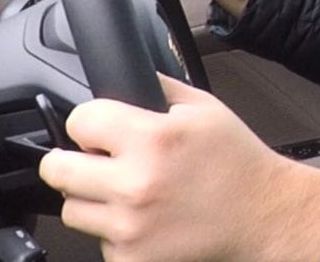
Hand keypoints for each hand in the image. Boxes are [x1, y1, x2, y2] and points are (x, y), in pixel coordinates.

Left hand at [39, 75, 319, 261]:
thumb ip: (158, 88)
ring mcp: (131, 228)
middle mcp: (136, 185)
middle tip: (93, 159)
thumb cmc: (236, 162)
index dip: (89, 121)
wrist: (263, 216)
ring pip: (72, 209)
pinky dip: (115, 231)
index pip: (79, 121)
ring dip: (91, 198)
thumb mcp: (204, 108)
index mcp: (153, 139)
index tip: (99, 128)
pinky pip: (98, 241)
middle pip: (56, 169)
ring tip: (125, 191)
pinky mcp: (132, 259)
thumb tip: (123, 76)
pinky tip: (144, 218)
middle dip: (71, 159)